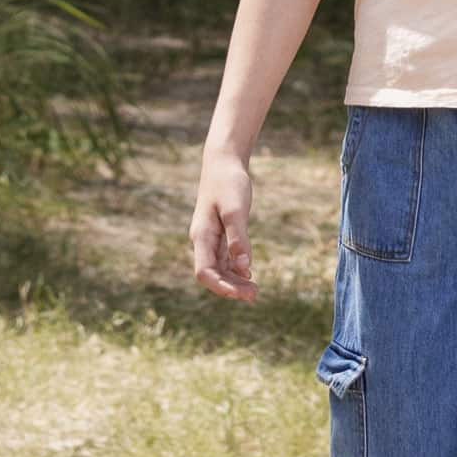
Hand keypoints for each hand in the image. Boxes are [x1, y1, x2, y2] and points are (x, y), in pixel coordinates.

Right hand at [189, 146, 261, 298]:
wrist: (223, 162)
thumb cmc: (228, 183)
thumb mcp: (236, 209)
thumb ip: (239, 238)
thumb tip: (244, 268)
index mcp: (201, 235)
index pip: (205, 272)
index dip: (221, 287)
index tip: (242, 293)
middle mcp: (202, 240)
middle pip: (212, 274)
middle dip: (231, 288)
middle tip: (255, 295)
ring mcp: (210, 238)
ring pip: (218, 269)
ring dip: (234, 281)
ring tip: (254, 290)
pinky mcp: (219, 233)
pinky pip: (224, 259)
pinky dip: (235, 269)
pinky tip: (248, 274)